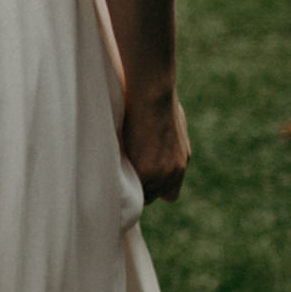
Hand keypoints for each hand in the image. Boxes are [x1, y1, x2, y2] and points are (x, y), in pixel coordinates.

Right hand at [122, 88, 189, 202]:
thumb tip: (152, 139)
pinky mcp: (144, 173)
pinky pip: (128, 189)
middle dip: (140, 188)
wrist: (153, 95)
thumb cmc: (158, 99)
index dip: (154, 188)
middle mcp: (175, 172)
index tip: (141, 179)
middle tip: (123, 174)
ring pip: (140, 195)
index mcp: (182, 160)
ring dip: (128, 186)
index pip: (170, 193)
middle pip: (153, 196)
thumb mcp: (170, 124)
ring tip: (114, 171)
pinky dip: (118, 181)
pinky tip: (108, 169)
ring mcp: (160, 174)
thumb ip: (166, 142)